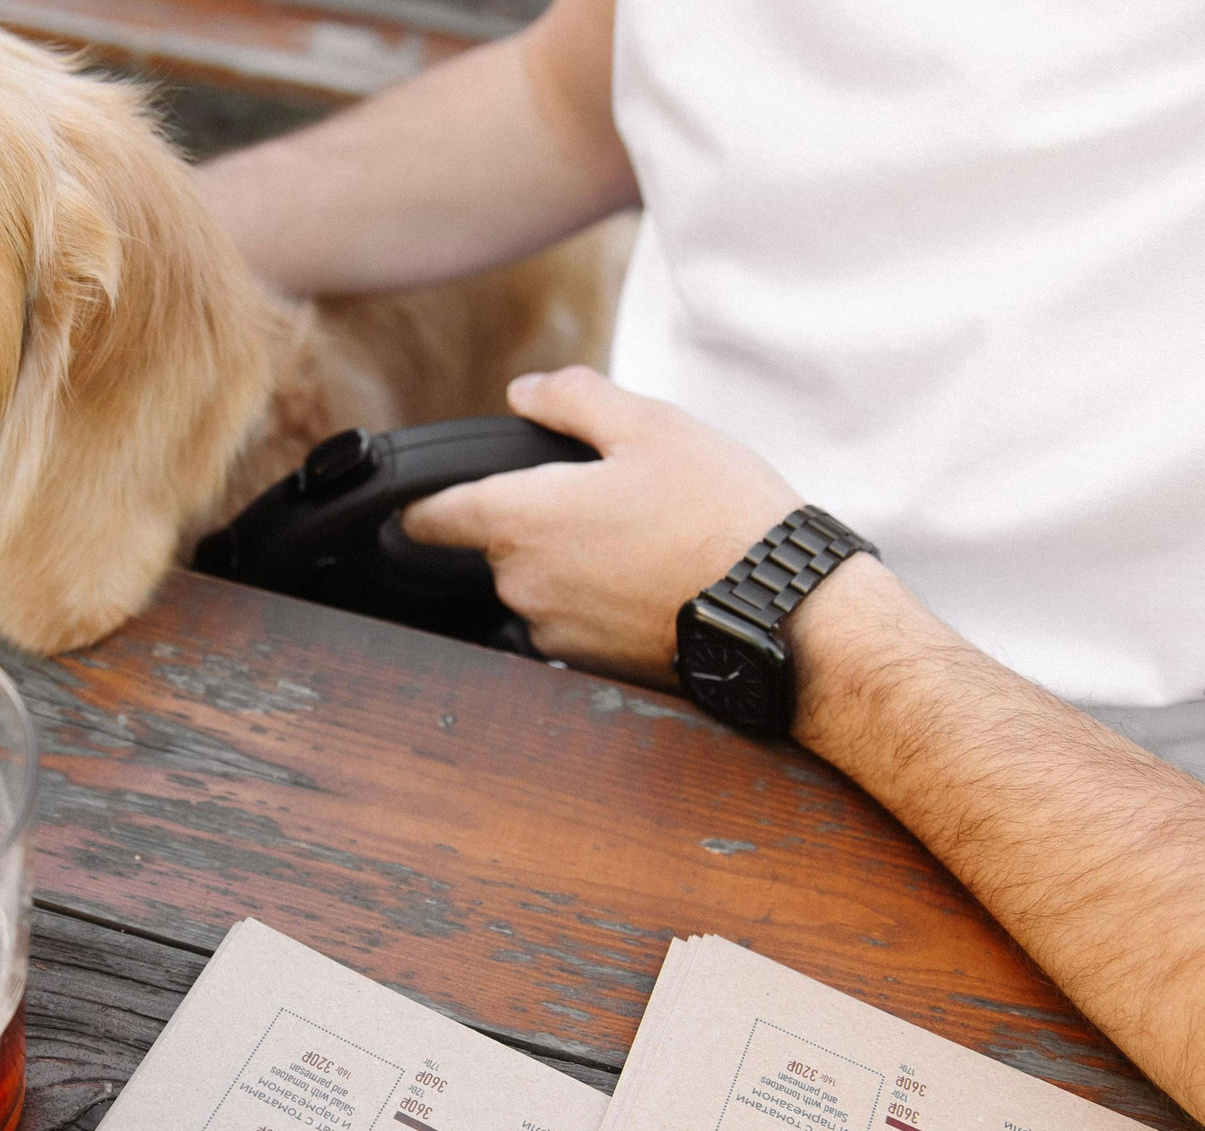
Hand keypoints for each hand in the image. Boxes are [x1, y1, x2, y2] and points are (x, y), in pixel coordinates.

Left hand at [402, 366, 801, 682]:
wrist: (783, 612)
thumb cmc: (720, 514)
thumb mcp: (650, 426)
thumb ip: (572, 399)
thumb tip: (524, 390)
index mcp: (521, 519)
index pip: (431, 516)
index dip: (424, 503)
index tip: (421, 501)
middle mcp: (523, 583)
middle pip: (496, 544)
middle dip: (535, 519)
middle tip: (607, 498)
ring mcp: (554, 631)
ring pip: (538, 584)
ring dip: (571, 563)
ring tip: (643, 541)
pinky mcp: (590, 664)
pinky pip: (573, 622)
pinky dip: (600, 601)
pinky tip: (652, 581)